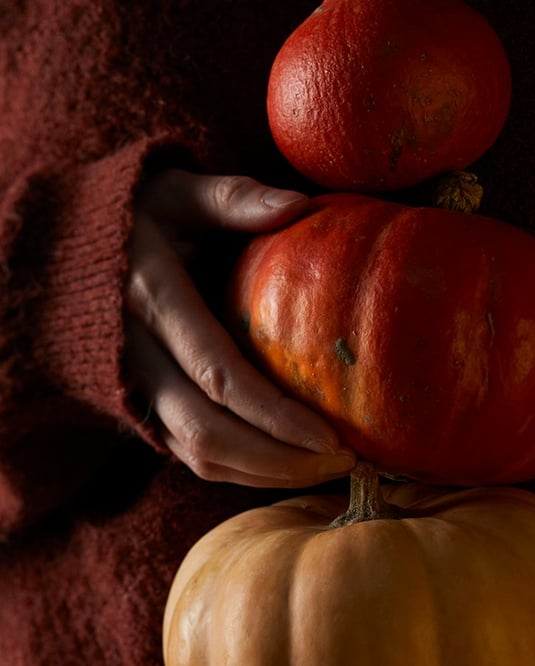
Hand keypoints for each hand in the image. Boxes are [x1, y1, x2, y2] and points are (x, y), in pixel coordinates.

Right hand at [125, 168, 355, 487]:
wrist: (59, 248)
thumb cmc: (137, 212)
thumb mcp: (178, 190)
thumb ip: (235, 197)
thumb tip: (300, 205)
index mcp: (150, 297)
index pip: (216, 373)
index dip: (273, 415)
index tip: (331, 436)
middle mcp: (134, 353)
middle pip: (207, 432)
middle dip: (279, 461)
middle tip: (346, 461)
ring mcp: (131, 387)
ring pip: (196, 455)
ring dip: (265, 475)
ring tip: (330, 468)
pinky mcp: (136, 406)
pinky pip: (189, 454)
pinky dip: (241, 471)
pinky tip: (292, 464)